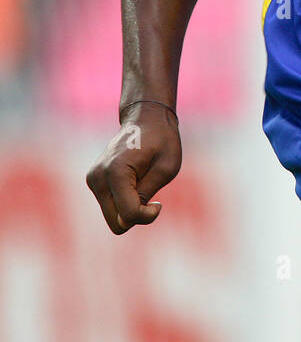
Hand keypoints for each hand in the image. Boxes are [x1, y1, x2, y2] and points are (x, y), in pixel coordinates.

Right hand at [87, 102, 181, 233]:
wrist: (145, 118)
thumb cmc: (162, 141)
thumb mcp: (165, 169)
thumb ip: (145, 196)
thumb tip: (124, 221)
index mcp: (115, 172)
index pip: (128, 215)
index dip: (148, 215)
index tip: (159, 202)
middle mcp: (97, 177)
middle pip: (117, 223)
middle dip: (137, 215)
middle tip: (151, 196)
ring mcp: (93, 179)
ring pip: (113, 218)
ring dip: (130, 208)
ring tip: (142, 184)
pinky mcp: (93, 181)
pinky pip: (111, 208)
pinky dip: (124, 202)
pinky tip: (133, 182)